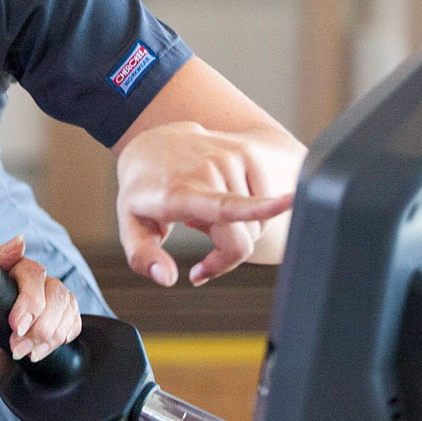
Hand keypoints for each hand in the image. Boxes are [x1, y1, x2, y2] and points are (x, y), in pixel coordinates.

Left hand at [0, 236, 79, 420]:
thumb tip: (21, 242)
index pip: (34, 273)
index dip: (30, 300)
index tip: (15, 325)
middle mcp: (16, 287)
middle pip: (56, 293)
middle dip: (42, 325)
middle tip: (17, 346)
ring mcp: (29, 311)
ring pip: (66, 309)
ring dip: (50, 335)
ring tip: (23, 352)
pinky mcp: (36, 334)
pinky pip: (69, 325)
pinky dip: (61, 339)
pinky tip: (40, 352)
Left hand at [115, 121, 300, 286]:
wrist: (150, 143)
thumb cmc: (142, 189)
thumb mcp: (130, 226)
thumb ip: (143, 256)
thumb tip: (167, 278)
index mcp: (183, 192)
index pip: (226, 205)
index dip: (261, 208)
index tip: (291, 202)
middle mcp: (209, 170)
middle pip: (244, 237)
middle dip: (225, 252)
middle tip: (196, 233)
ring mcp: (231, 157)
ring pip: (257, 222)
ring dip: (236, 227)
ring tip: (206, 209)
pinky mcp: (247, 152)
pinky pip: (265, 201)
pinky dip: (250, 210)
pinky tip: (223, 197)